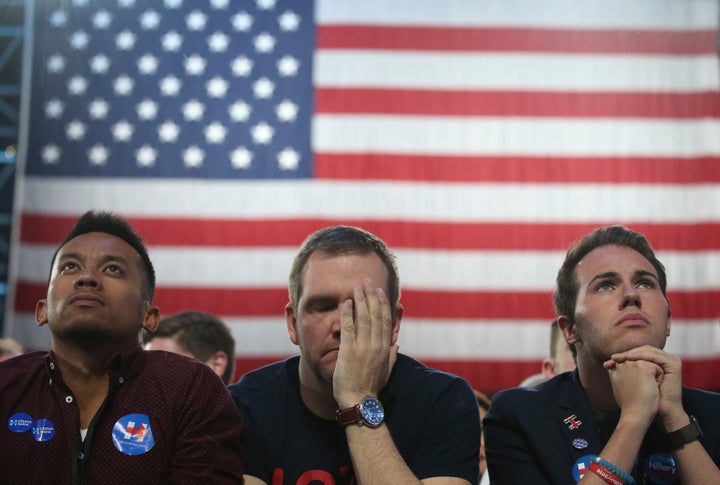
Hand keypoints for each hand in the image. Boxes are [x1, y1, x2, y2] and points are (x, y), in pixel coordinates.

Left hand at [332, 279, 398, 407]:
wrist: (359, 401)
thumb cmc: (371, 387)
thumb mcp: (386, 370)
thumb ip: (391, 355)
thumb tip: (396, 344)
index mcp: (385, 347)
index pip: (386, 320)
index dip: (383, 303)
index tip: (380, 291)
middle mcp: (376, 344)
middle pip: (376, 314)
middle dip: (371, 295)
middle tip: (367, 281)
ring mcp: (362, 347)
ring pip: (364, 317)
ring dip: (360, 299)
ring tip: (357, 286)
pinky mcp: (348, 351)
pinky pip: (348, 327)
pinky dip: (348, 313)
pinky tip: (346, 302)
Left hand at [605, 345, 684, 430]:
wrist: (661, 411)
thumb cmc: (646, 399)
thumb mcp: (632, 381)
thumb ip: (624, 370)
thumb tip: (606, 363)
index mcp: (656, 362)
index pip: (638, 353)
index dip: (623, 356)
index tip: (609, 362)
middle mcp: (664, 360)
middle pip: (643, 350)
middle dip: (626, 354)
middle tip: (613, 358)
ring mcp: (671, 361)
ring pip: (648, 351)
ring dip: (632, 353)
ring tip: (619, 357)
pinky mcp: (674, 365)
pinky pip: (656, 356)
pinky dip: (642, 355)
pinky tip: (630, 358)